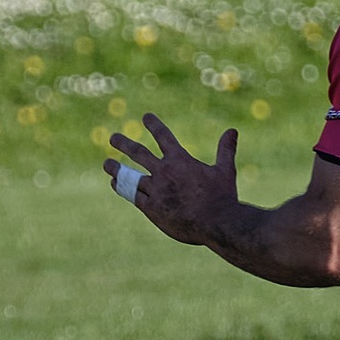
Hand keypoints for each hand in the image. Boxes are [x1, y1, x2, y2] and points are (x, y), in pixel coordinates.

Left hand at [104, 116, 238, 245]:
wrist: (215, 222)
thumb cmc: (223, 197)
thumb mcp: (225, 170)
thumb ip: (225, 150)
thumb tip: (232, 130)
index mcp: (181, 161)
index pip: (164, 137)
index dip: (154, 125)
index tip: (145, 117)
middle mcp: (164, 172)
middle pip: (139, 154)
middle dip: (124, 144)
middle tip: (113, 138)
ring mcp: (156, 190)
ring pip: (130, 176)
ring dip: (117, 169)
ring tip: (107, 164)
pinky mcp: (151, 208)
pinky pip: (133, 196)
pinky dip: (123, 188)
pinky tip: (115, 184)